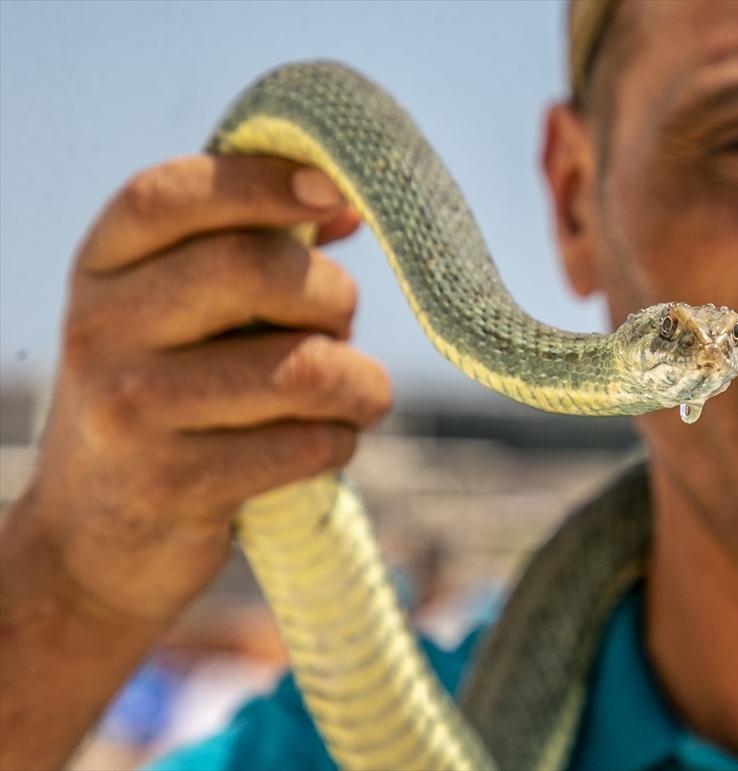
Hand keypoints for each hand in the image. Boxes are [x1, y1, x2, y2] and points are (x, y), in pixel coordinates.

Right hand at [13, 154, 391, 622]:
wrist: (90, 538)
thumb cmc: (164, 396)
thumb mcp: (173, 312)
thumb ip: (248, 246)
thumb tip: (342, 199)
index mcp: (102, 267)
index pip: (175, 196)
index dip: (263, 182)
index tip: (335, 192)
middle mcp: (101, 328)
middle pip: (254, 269)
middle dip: (332, 296)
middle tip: (341, 325)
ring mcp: (130, 410)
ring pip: (302, 367)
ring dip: (357, 383)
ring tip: (352, 395)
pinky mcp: (174, 485)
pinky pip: (307, 444)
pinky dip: (339, 441)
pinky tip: (322, 444)